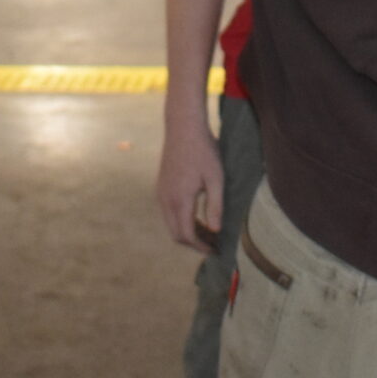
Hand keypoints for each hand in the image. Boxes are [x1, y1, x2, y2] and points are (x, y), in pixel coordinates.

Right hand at [156, 112, 226, 253]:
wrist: (183, 128)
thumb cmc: (203, 151)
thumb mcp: (216, 178)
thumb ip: (215, 206)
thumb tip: (216, 231)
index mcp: (179, 199)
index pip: (186, 235)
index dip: (200, 247)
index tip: (215, 250)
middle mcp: (165, 199)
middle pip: (176, 234)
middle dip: (194, 243)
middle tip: (213, 244)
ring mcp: (161, 193)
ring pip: (171, 223)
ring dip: (187, 232)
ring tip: (208, 232)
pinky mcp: (161, 186)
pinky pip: (168, 212)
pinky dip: (181, 220)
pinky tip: (197, 215)